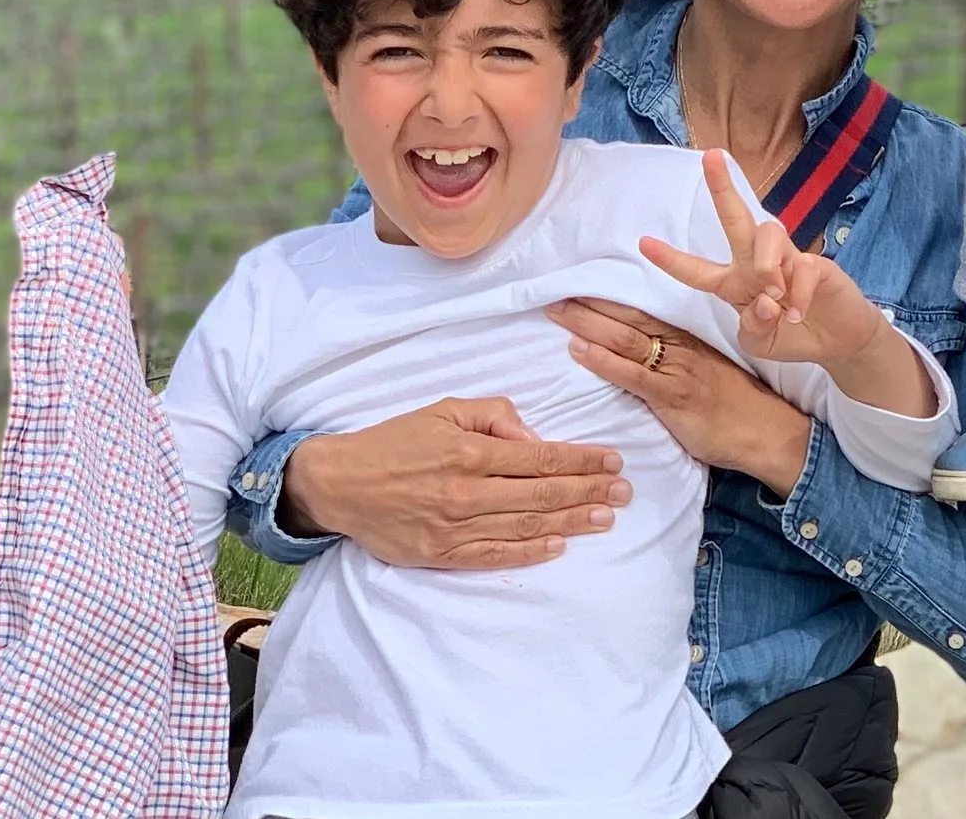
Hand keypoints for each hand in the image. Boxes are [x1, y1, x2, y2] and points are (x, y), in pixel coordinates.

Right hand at [280, 397, 631, 569]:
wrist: (342, 482)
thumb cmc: (395, 441)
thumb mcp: (444, 409)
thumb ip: (493, 416)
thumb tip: (533, 437)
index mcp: (470, 451)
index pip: (540, 458)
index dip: (580, 460)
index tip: (612, 460)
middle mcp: (467, 492)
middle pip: (541, 495)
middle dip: (588, 492)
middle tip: (624, 491)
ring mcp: (454, 528)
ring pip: (525, 528)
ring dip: (570, 523)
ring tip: (605, 518)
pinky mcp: (440, 555)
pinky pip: (493, 556)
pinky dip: (529, 553)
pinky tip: (559, 546)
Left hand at [552, 298, 814, 496]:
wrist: (764, 429)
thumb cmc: (732, 404)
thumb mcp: (701, 372)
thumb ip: (670, 362)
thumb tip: (635, 359)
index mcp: (683, 338)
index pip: (637, 311)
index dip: (603, 299)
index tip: (573, 287)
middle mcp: (678, 346)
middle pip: (626, 318)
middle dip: (587, 305)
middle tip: (550, 293)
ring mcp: (675, 369)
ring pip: (624, 338)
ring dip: (586, 323)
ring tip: (555, 312)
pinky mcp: (672, 395)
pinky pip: (632, 374)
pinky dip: (603, 360)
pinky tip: (578, 349)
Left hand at [641, 151, 934, 416]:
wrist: (838, 343)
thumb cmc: (792, 337)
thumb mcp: (760, 343)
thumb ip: (752, 327)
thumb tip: (765, 301)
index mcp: (735, 284)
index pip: (698, 271)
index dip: (672, 259)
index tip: (643, 243)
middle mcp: (758, 264)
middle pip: (737, 219)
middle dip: (722, 187)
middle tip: (709, 157)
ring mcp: (788, 259)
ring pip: (769, 234)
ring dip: (767, 265)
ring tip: (774, 295)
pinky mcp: (816, 264)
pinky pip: (801, 267)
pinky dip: (796, 294)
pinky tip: (797, 313)